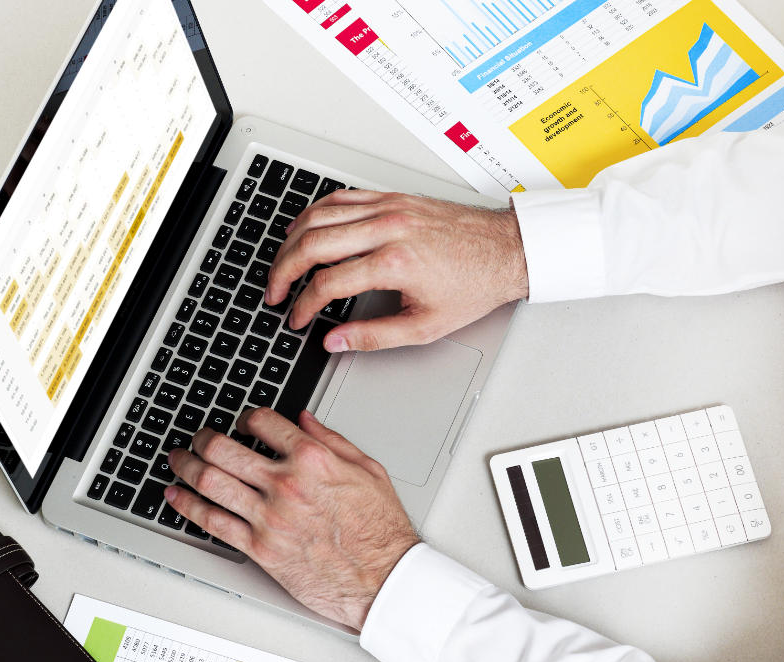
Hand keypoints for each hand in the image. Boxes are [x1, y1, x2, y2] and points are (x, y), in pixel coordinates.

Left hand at [165, 408, 419, 630]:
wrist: (384, 580)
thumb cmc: (381, 531)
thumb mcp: (368, 470)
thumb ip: (332, 441)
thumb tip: (305, 421)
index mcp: (313, 459)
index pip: (263, 422)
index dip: (246, 417)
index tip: (241, 422)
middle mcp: (286, 484)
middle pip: (224, 448)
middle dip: (204, 438)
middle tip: (199, 437)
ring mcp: (268, 517)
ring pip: (210, 481)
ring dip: (186, 466)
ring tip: (179, 460)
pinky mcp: (259, 548)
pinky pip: (212, 522)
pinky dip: (186, 507)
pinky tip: (176, 497)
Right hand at [267, 190, 527, 352]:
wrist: (508, 250)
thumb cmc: (474, 285)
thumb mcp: (426, 326)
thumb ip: (374, 337)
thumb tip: (335, 342)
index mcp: (395, 263)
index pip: (328, 283)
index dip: (303, 305)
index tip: (297, 319)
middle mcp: (388, 228)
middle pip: (313, 243)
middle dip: (284, 271)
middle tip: (274, 291)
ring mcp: (389, 208)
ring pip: (320, 215)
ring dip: (292, 240)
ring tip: (282, 264)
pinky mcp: (393, 197)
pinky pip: (341, 197)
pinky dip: (315, 213)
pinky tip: (304, 228)